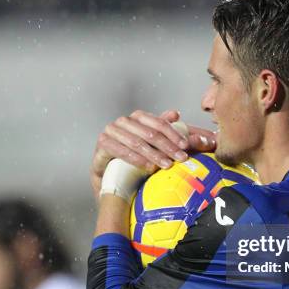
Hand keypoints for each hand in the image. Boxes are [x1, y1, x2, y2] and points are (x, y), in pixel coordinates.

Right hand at [90, 110, 215, 197]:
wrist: (110, 176)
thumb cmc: (133, 158)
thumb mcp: (151, 145)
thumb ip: (162, 129)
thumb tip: (175, 113)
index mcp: (137, 117)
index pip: (158, 123)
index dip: (174, 134)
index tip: (186, 146)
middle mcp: (123, 121)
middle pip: (149, 133)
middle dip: (168, 146)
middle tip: (181, 158)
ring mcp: (111, 131)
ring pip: (137, 142)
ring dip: (154, 155)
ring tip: (167, 165)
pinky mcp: (102, 144)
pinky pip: (121, 150)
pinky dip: (136, 159)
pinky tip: (148, 167)